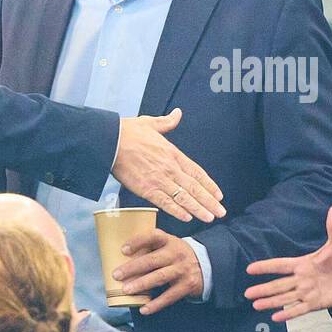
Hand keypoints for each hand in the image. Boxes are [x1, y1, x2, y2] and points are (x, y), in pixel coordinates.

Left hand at [112, 229, 203, 314]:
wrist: (206, 264)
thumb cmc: (176, 255)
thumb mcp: (168, 245)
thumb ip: (150, 248)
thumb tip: (119, 258)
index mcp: (169, 241)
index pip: (153, 236)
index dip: (138, 242)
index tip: (123, 250)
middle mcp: (176, 254)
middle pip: (153, 260)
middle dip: (133, 268)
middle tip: (116, 275)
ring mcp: (182, 270)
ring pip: (160, 277)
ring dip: (142, 284)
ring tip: (126, 290)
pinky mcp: (187, 285)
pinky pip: (170, 296)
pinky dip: (156, 304)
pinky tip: (144, 309)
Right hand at [113, 108, 225, 222]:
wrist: (110, 140)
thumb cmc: (128, 131)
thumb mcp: (151, 123)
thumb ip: (167, 122)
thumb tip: (178, 113)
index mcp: (173, 153)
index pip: (196, 172)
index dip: (209, 185)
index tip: (218, 194)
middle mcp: (170, 168)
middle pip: (194, 188)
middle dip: (209, 201)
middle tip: (221, 212)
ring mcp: (159, 179)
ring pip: (183, 197)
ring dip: (198, 208)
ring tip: (209, 218)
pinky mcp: (146, 189)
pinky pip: (165, 202)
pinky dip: (177, 210)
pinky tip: (187, 218)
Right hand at [244, 205, 331, 321]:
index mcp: (302, 264)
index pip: (280, 265)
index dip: (266, 267)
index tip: (250, 269)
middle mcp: (300, 279)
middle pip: (278, 285)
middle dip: (263, 289)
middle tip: (247, 293)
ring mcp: (306, 292)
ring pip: (284, 298)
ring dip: (270, 302)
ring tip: (255, 305)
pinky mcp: (314, 303)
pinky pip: (298, 309)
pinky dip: (287, 314)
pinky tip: (275, 318)